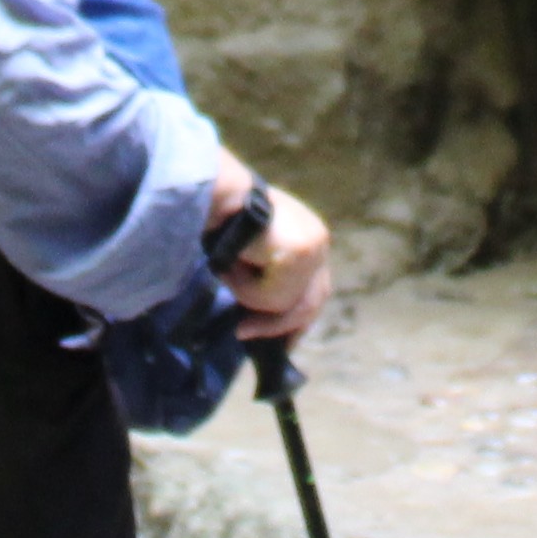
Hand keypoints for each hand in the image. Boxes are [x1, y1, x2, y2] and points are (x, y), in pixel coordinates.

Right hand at [223, 189, 334, 340]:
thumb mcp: (253, 256)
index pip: (316, 292)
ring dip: (248, 296)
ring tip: (228, 273)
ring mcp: (313, 249)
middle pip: (310, 303)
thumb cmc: (225, 221)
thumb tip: (259, 319)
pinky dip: (244, 288)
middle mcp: (318, 242)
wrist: (218, 194)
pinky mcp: (299, 254)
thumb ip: (266, 278)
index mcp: (311, 239)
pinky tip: (232, 265)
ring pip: (284, 304)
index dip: (298, 321)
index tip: (283, 344)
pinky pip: (270, 297)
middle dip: (276, 325)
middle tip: (243, 333)